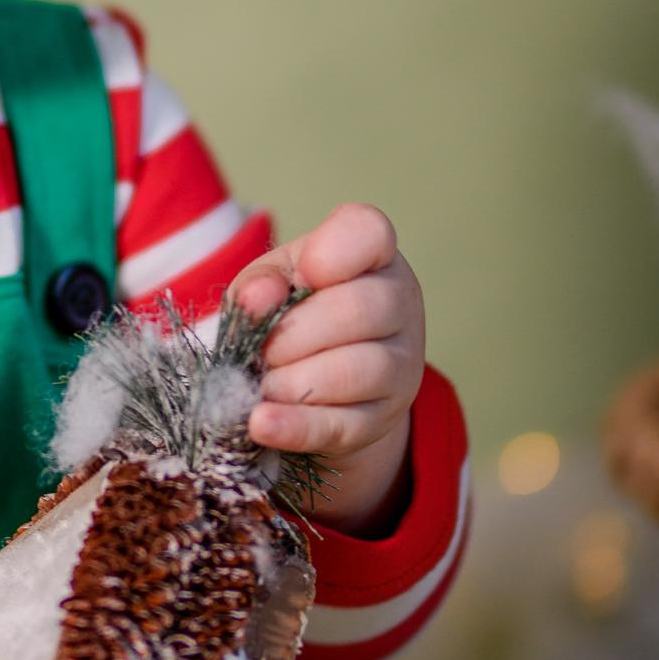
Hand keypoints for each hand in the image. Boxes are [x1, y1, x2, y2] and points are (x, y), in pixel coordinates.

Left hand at [235, 202, 424, 534]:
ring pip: (358, 371)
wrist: (313, 378)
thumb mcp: (271, 284)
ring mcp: (400, 365)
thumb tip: (258, 298)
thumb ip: (261, 284)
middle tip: (263, 349)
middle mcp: (399, 303)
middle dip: (295, 332)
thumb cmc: (292, 311)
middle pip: (360, 310)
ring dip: (294, 380)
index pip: (371, 233)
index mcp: (373, 255)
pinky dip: (296, 426)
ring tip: (261, 385)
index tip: (305, 272)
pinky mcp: (381, 419)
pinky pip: (343, 425)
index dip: (334, 252)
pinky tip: (262, 424)